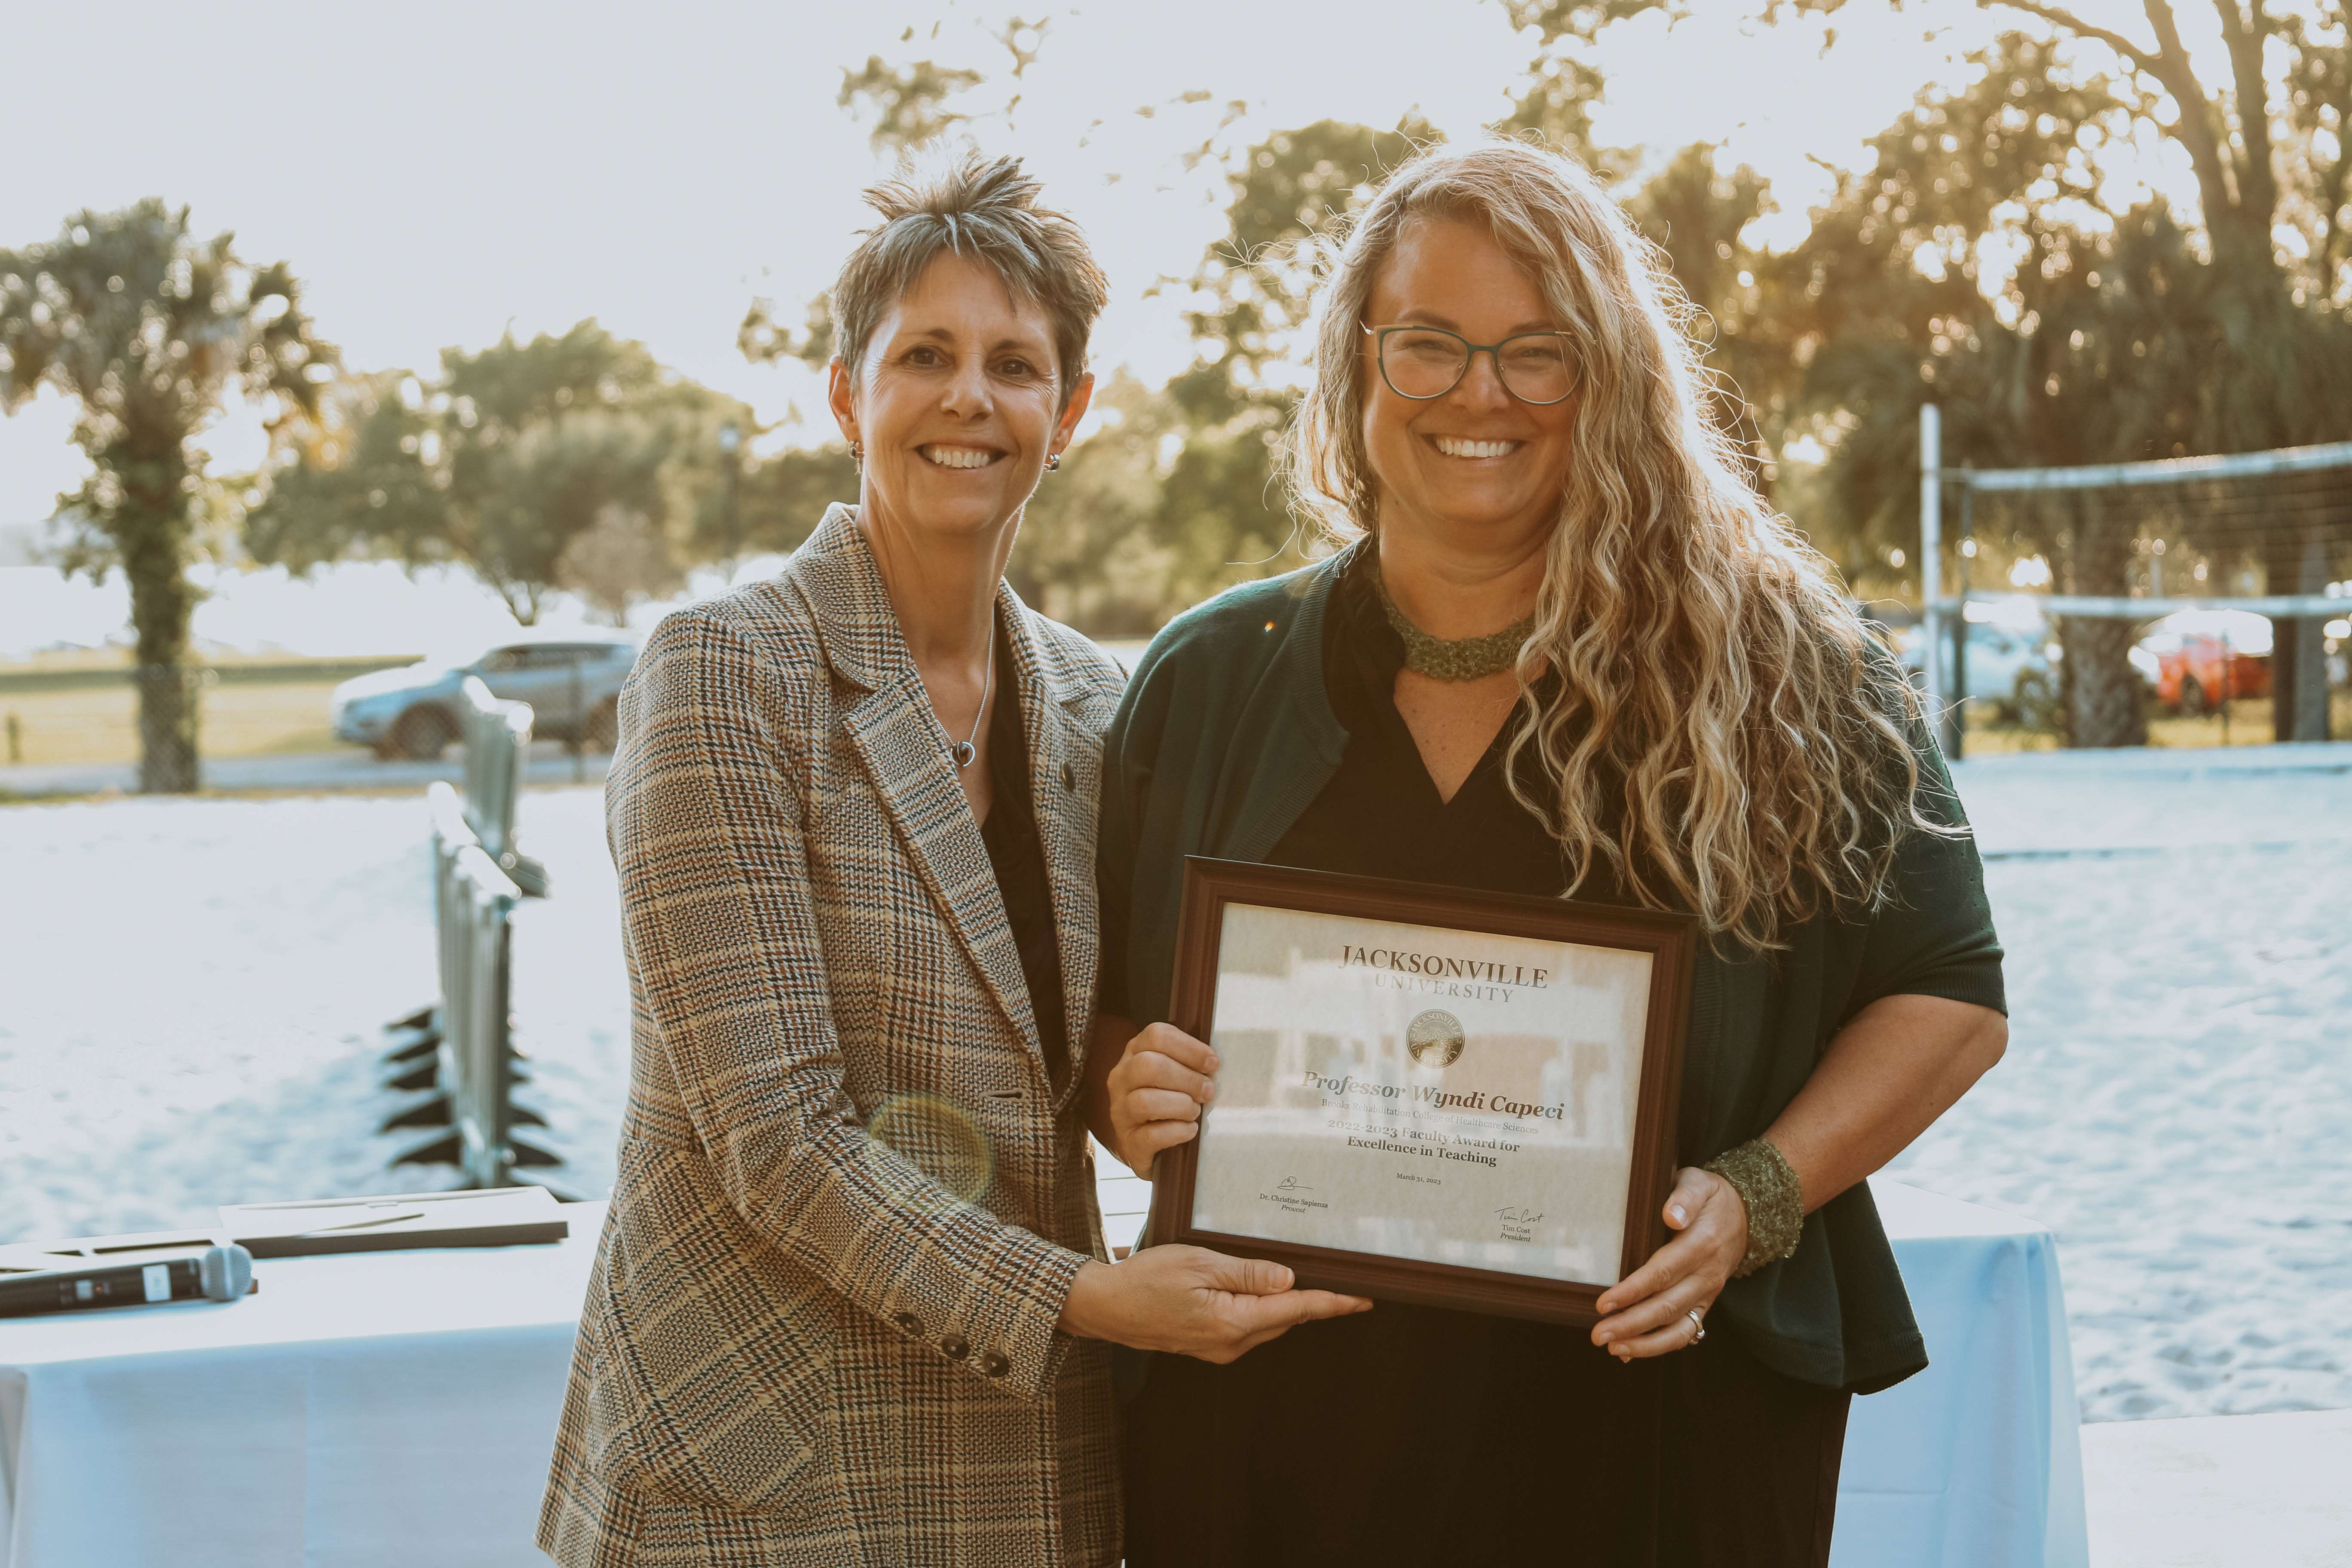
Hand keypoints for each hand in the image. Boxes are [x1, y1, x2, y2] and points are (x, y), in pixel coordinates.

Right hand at [1058, 1245, 1371, 1362]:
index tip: (1362, 1298)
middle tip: (1344, 1279)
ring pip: (1269, 1323)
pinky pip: (1249, 1326)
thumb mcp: (1199, 1264)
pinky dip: (1263, 1309)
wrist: (1107, 1307)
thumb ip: (1246, 1273)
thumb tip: (1288, 1280)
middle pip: (1286, 1319)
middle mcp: (1231, 1344)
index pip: (1295, 1310)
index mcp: (1232, 1322)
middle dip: (1315, 1301)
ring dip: (1287, 1304)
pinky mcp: (1211, 1345)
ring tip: (1307, 1278)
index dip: (1332, 1303)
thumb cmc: (1147, 1279)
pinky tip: (1265, 1289)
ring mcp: (1221, 1349)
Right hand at [1105, 1022, 1215, 1177]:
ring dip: (1181, 1105)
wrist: (1145, 1143)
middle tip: (1208, 1092)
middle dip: (1187, 1079)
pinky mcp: (1128, 1140)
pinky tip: (1190, 1130)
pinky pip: (1150, 1135)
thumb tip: (1215, 1063)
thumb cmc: (1168, 1100)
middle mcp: (1121, 1078)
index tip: (1213, 1064)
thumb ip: (1189, 1063)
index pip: (1157, 1036)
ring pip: (1146, 1101)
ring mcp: (1120, 1110)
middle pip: (1149, 1066)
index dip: (1189, 1048)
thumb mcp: (1173, 1074)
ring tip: (1195, 1111)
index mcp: (1135, 1053)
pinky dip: (1177, 1132)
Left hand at [1590, 1167, 1746, 1360]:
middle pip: (1666, 1307)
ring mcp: (1707, 1293)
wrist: (1744, 1215)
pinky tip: (1631, 1352)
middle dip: (1631, 1325)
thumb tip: (1670, 1215)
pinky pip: (1686, 1331)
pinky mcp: (1705, 1303)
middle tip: (1599, 1335)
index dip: (1632, 1291)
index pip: (1663, 1273)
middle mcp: (1706, 1275)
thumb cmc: (1710, 1197)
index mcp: (1701, 1244)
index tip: (1604, 1303)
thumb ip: (1685, 1197)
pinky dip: (1660, 1346)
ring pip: (1677, 1327)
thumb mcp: (1699, 1183)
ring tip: (1614, 1349)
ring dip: (1645, 1344)